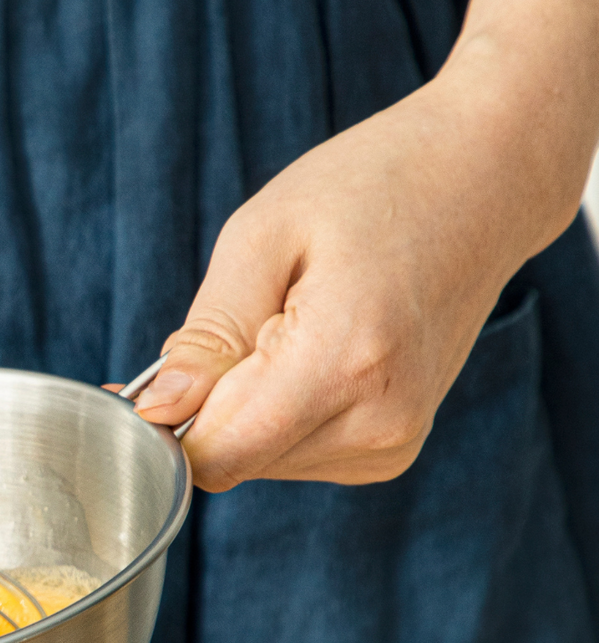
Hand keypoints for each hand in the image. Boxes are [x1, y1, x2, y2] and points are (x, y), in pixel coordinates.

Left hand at [133, 0, 598, 491]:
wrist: (486, 180)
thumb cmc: (373, 187)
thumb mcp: (263, 235)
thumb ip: (205, 337)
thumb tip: (157, 412)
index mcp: (344, 363)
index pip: (216, 456)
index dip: (168, 427)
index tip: (156, 380)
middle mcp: (378, 420)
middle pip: (235, 461)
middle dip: (211, 407)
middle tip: (240, 326)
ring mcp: (392, 442)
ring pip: (261, 462)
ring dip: (248, 409)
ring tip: (291, 328)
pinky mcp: (391, 450)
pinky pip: (295, 454)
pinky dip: (282, 414)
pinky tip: (314, 353)